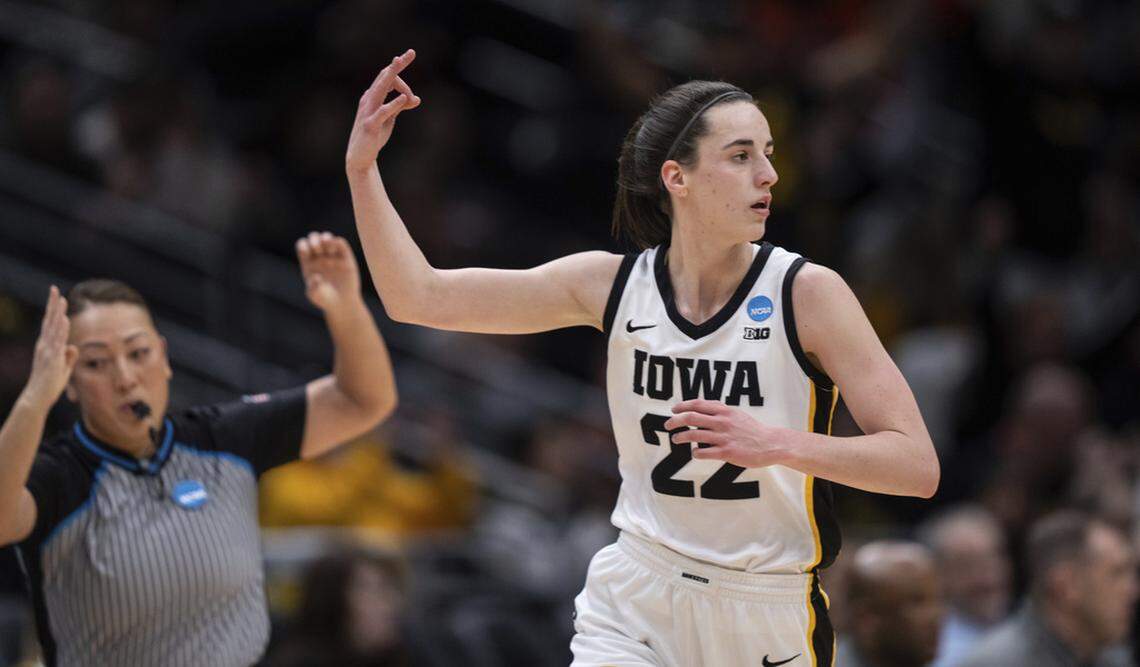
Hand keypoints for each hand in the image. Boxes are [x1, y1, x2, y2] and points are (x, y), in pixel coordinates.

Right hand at [22, 286, 77, 409]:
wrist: (37, 398)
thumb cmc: (49, 386)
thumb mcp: (63, 369)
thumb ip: (68, 357)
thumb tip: (73, 346)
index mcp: (46, 347)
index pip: (51, 324)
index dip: (54, 311)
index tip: (58, 297)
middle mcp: (44, 346)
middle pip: (49, 321)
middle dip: (53, 305)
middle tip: (54, 289)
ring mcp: (47, 351)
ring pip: (53, 328)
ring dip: (57, 313)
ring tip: (61, 299)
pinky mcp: (52, 359)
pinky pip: (57, 341)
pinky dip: (60, 330)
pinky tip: (64, 320)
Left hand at [296, 232, 362, 312]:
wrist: (342, 304)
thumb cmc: (325, 300)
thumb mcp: (315, 295)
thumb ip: (313, 287)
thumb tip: (316, 276)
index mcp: (308, 262)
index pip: (302, 245)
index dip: (303, 245)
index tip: (307, 253)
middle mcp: (320, 257)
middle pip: (314, 238)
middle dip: (314, 239)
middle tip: (317, 249)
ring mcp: (333, 256)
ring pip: (327, 237)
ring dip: (326, 238)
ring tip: (328, 248)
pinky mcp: (346, 258)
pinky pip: (341, 244)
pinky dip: (338, 242)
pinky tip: (335, 249)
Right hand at [345, 49, 421, 172]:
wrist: (360, 156)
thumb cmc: (374, 135)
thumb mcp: (389, 119)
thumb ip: (400, 107)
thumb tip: (416, 99)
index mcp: (372, 96)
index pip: (386, 77)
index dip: (401, 74)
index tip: (412, 75)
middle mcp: (368, 100)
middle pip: (384, 77)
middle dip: (397, 65)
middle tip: (410, 53)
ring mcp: (368, 111)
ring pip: (380, 89)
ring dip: (392, 76)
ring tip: (400, 63)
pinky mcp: (370, 125)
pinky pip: (382, 111)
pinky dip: (393, 104)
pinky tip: (404, 98)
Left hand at [665, 399, 789, 467]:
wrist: (770, 444)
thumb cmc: (752, 429)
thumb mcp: (736, 413)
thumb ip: (719, 409)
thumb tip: (702, 406)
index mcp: (724, 411)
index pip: (697, 404)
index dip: (682, 406)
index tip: (673, 410)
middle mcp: (722, 422)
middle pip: (691, 418)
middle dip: (675, 421)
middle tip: (667, 425)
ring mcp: (724, 437)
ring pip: (694, 435)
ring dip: (680, 437)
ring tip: (675, 439)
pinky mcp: (726, 452)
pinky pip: (703, 452)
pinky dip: (695, 452)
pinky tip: (694, 453)